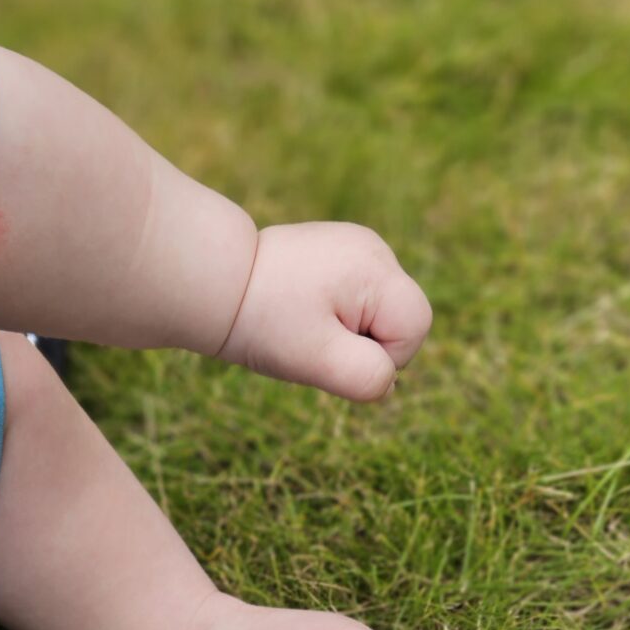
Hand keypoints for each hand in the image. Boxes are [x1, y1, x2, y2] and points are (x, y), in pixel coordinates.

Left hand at [217, 221, 431, 399]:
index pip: (415, 328)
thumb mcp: (318, 359)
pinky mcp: (338, 254)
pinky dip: (334, 316)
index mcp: (376, 268)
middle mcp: (374, 249)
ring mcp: (357, 247)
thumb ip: (366, 377)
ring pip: (378, 313)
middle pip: (400, 320)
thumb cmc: (264, 322)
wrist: (214, 283)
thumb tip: (388, 382)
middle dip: (362, 343)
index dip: (381, 355)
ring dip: (347, 332)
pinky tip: (301, 310)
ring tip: (302, 322)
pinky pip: (357, 302)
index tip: (330, 348)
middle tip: (311, 336)